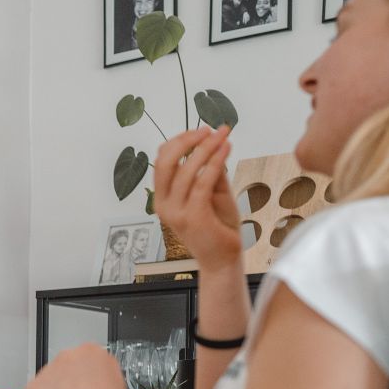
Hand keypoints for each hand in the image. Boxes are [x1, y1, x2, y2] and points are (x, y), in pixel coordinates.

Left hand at [24, 344, 132, 388]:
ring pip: (48, 383)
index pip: (80, 360)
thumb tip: (92, 376)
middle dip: (66, 384)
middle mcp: (67, 355)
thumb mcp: (115, 379)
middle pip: (62, 369)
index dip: (82, 378)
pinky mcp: (33, 387)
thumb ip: (99, 371)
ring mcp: (47, 370)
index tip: (84, 387)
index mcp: (89, 350)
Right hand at [154, 126, 241, 270]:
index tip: (202, 131)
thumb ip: (209, 172)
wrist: (222, 259)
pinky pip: (203, 181)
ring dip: (207, 147)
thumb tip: (212, 144)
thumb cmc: (218, 228)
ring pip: (186, 169)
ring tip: (224, 136)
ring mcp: (176, 212)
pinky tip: (226, 149)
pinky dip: (215, 161)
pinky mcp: (193, 216)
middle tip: (209, 130)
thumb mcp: (213, 193)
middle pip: (165, 161)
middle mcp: (163, 205)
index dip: (180, 141)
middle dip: (187, 140)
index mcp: (163, 198)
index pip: (162, 161)